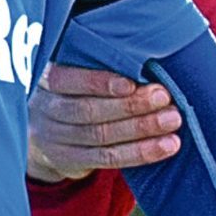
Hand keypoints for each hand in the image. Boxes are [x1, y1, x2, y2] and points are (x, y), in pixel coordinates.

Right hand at [26, 64, 182, 182]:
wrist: (42, 136)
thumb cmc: (73, 91)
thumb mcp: (72, 72)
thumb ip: (96, 63)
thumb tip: (148, 54)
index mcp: (46, 79)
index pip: (67, 80)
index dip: (99, 83)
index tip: (131, 82)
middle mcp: (46, 109)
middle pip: (89, 110)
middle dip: (130, 105)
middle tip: (164, 97)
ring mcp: (55, 139)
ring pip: (102, 136)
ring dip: (142, 128)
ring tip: (172, 119)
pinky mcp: (71, 161)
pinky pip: (109, 158)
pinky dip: (141, 153)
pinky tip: (167, 145)